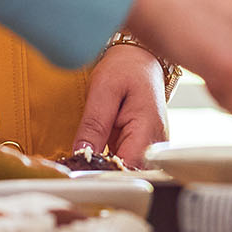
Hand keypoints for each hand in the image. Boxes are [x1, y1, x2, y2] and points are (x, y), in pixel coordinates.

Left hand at [74, 43, 168, 167]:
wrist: (140, 58)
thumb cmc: (126, 68)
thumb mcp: (103, 90)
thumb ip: (94, 125)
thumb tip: (81, 154)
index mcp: (147, 129)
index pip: (125, 167)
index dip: (100, 171)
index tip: (78, 168)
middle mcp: (156, 144)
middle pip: (127, 173)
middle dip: (100, 172)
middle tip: (75, 164)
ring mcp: (152, 147)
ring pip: (126, 170)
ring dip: (104, 168)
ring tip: (83, 158)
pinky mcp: (144, 147)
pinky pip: (126, 161)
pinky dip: (109, 161)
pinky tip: (95, 153)